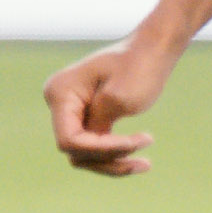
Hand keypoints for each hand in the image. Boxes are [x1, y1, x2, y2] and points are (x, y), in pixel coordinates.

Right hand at [43, 30, 179, 175]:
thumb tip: (88, 148)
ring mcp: (71, 111)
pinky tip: (141, 162)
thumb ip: (99, 125)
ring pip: (85, 155)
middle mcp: (59, 102)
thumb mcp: (121, 98)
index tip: (132, 144)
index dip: (99, 149)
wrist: (153, 48)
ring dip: (114, 162)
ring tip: (145, 164)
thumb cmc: (140, 66)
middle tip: (145, 143)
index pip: (69, 139)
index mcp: (61, 92)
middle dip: (110, 156)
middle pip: (76, 150)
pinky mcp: (87, 117)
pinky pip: (95, 148)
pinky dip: (116, 156)